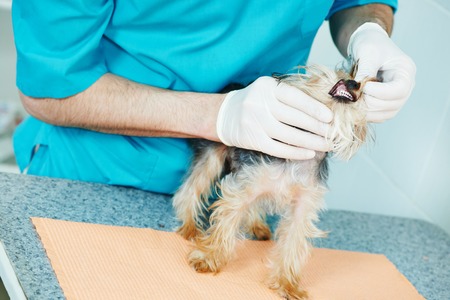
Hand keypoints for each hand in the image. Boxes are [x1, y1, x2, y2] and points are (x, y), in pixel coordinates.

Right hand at [216, 76, 332, 159]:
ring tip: (326, 145)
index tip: (330, 117)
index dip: (315, 108)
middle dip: (318, 128)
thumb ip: (289, 96)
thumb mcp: (267, 91)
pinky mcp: (253, 140)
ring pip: (290, 135)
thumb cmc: (253, 102)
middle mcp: (260, 104)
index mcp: (267, 87)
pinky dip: (296, 152)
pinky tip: (309, 153)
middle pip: (295, 118)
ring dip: (311, 142)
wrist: (223, 115)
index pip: (296, 98)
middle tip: (333, 134)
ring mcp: (255, 123)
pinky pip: (279, 148)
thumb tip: (321, 110)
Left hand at [348, 22, 415, 122]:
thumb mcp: (368, 52)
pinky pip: (378, 116)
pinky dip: (365, 114)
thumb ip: (365, 70)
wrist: (367, 45)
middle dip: (370, 103)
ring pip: (385, 114)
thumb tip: (356, 90)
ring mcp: (397, 97)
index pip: (399, 90)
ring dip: (366, 111)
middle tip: (353, 95)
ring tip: (351, 101)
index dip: (380, 92)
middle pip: (393, 105)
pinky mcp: (386, 104)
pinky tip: (353, 106)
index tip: (363, 87)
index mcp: (405, 71)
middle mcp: (406, 86)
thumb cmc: (370, 44)